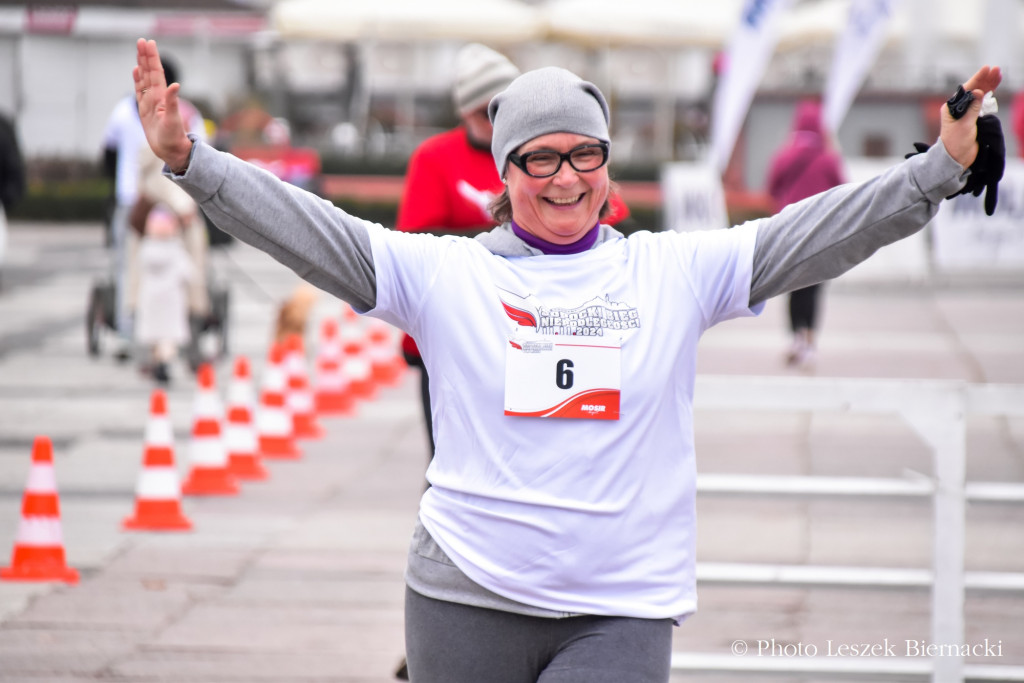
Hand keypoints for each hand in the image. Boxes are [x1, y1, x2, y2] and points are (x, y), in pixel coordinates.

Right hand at [133, 38, 191, 171]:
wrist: (171, 151)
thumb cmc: (174, 138)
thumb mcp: (173, 120)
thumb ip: (173, 102)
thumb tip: (175, 85)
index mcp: (162, 97)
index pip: (156, 73)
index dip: (153, 58)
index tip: (149, 43)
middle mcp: (156, 97)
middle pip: (150, 73)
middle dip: (146, 57)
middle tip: (142, 41)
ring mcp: (150, 103)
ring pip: (144, 80)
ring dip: (142, 65)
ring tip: (139, 51)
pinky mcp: (144, 110)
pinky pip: (139, 92)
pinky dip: (137, 81)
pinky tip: (136, 71)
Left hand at [938, 65, 1001, 167]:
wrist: (956, 159)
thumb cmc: (955, 143)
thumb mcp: (965, 125)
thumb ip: (972, 108)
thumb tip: (979, 92)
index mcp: (951, 108)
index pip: (966, 89)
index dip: (977, 78)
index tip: (987, 68)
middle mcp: (958, 108)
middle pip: (973, 90)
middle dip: (985, 79)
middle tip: (997, 69)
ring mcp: (966, 113)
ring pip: (979, 95)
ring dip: (989, 85)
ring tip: (998, 74)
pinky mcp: (973, 119)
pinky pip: (982, 104)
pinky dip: (989, 96)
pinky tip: (994, 88)